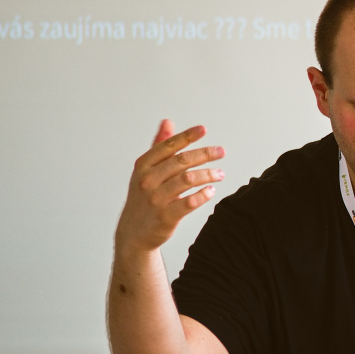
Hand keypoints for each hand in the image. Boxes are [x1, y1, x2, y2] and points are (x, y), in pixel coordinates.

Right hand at [115, 119, 225, 255]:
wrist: (133, 232)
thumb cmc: (144, 197)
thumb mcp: (146, 170)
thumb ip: (160, 147)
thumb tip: (168, 121)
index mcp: (143, 165)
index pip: (168, 146)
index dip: (186, 136)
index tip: (203, 129)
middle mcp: (147, 180)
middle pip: (181, 161)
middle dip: (204, 154)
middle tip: (221, 152)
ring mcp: (156, 198)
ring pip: (187, 179)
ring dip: (208, 174)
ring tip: (220, 174)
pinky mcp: (165, 216)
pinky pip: (189, 203)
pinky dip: (203, 195)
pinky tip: (211, 191)